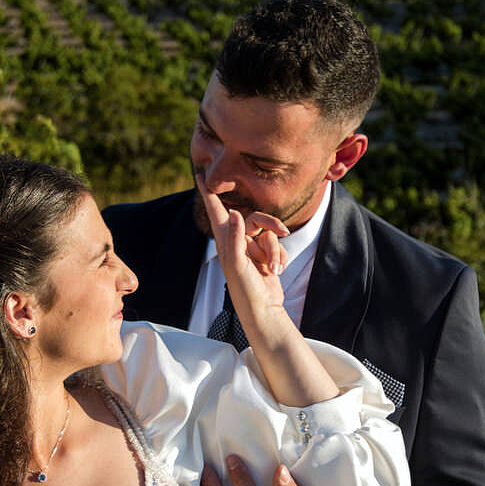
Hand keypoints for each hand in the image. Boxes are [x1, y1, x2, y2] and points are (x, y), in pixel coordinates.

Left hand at [196, 172, 288, 332]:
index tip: (200, 175)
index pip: (217, 211)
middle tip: (284, 230)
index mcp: (225, 242)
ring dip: (275, 250)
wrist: (264, 311)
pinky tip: (277, 271)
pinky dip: (280, 257)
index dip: (209, 193)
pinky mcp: (267, 255)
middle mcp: (238, 242)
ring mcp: (253, 248)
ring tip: (273, 268)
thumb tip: (235, 212)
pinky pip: (278, 245)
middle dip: (270, 224)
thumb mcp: (237, 265)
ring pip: (270, 234)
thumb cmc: (245, 291)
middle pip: (255, 218)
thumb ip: (236, 238)